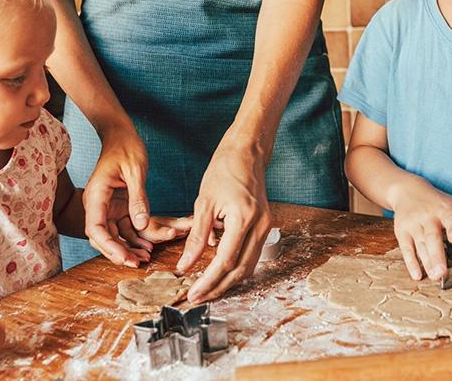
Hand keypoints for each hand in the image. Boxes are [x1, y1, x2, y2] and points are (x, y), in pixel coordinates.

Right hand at [83, 132, 150, 267]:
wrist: (120, 134)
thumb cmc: (126, 147)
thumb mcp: (135, 171)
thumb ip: (138, 198)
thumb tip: (141, 224)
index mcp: (97, 196)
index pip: (96, 229)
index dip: (109, 247)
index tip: (125, 258)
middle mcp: (99, 205)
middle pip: (104, 237)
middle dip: (120, 252)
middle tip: (138, 263)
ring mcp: (108, 207)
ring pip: (116, 235)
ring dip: (130, 247)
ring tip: (147, 257)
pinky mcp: (118, 206)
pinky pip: (126, 226)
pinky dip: (137, 236)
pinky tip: (150, 245)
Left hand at [176, 145, 271, 303]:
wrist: (247, 154)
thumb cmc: (224, 172)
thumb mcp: (204, 204)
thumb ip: (196, 237)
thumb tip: (185, 265)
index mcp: (244, 219)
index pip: (226, 261)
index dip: (208, 280)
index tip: (193, 292)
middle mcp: (260, 226)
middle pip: (240, 270)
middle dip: (218, 287)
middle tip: (197, 297)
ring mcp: (266, 227)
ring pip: (249, 266)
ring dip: (228, 280)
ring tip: (206, 289)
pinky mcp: (265, 227)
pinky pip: (252, 255)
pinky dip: (236, 267)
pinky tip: (219, 272)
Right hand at [390, 179, 451, 280]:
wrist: (406, 191)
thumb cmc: (437, 201)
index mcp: (444, 209)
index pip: (449, 218)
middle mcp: (427, 217)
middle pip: (432, 237)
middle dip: (436, 255)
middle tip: (442, 272)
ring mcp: (413, 225)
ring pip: (420, 245)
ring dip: (426, 262)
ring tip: (435, 277)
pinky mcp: (401, 232)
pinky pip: (406, 249)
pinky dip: (410, 262)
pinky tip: (417, 275)